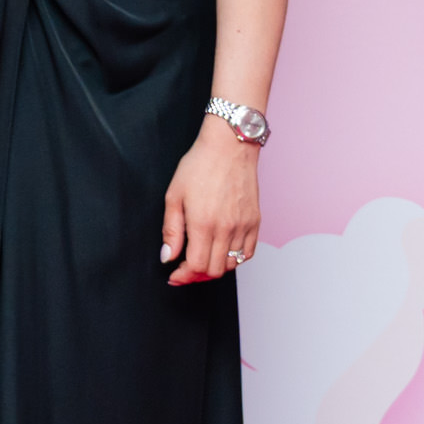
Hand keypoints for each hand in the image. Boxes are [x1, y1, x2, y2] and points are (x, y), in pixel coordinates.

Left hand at [162, 124, 263, 285]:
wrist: (229, 147)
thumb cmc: (199, 166)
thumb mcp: (174, 196)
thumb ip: (171, 230)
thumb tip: (167, 256)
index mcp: (204, 224)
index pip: (197, 266)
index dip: (184, 276)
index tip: (174, 275)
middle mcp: (227, 229)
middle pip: (215, 270)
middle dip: (197, 275)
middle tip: (185, 269)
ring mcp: (244, 226)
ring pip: (233, 265)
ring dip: (216, 268)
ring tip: (202, 260)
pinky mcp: (255, 221)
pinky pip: (249, 252)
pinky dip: (236, 259)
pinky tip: (222, 252)